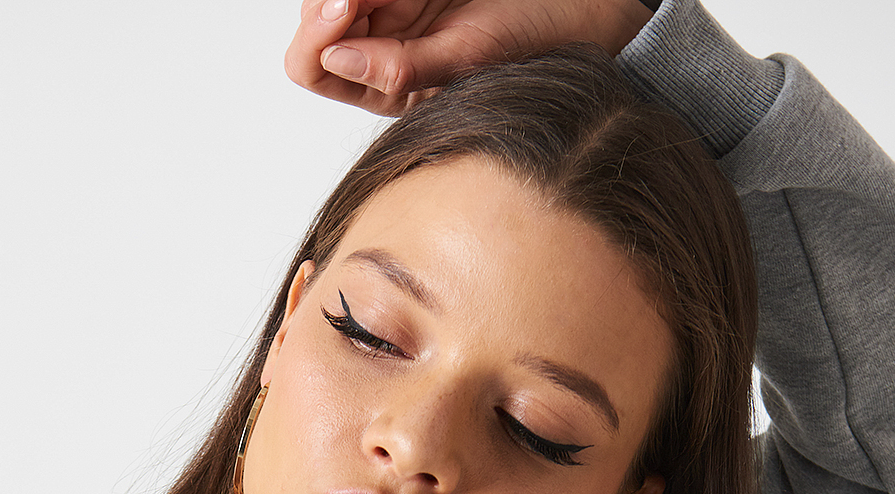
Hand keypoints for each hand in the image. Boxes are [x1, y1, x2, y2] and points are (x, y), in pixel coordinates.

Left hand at [284, 0, 655, 117]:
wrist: (581, 13)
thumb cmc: (532, 48)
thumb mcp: (467, 61)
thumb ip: (402, 69)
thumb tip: (340, 59)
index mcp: (384, 85)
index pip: (313, 65)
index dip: (315, 35)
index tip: (344, 4)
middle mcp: (380, 45)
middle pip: (314, 19)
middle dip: (326, 0)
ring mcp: (393, 7)